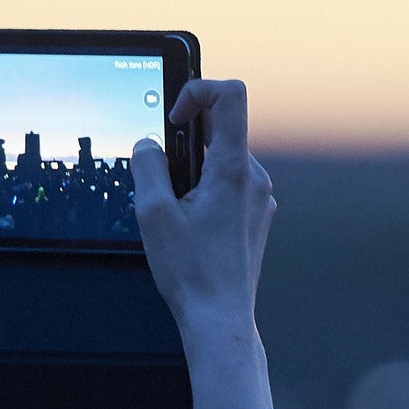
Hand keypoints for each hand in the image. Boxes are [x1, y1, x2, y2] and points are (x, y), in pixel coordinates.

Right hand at [133, 80, 276, 408]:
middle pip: (223, 129)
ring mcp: (260, 197)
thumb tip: (148, 144)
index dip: (198, 91)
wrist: (220, 318)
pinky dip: (207, 191)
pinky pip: (231, 185)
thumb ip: (148, 166)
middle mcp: (254, 178)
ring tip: (175, 210)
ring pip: (224, 160)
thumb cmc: (191, 272)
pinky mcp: (257, 216)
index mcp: (233, 169)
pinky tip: (190, 225)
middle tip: (164, 176)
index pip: (230, 95)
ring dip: (195, 170)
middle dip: (187, 141)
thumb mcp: (153, 213)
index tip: (175, 119)